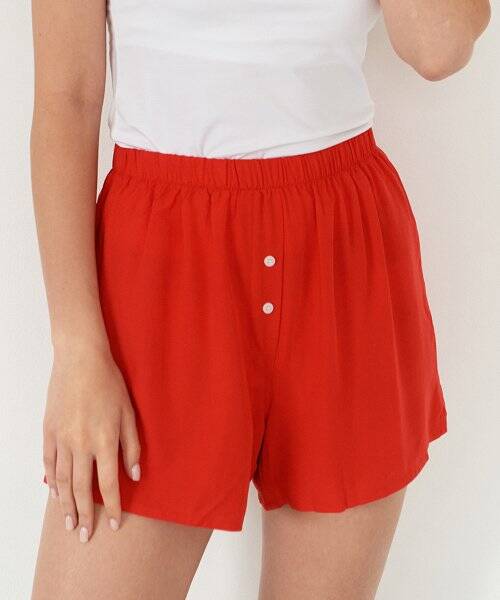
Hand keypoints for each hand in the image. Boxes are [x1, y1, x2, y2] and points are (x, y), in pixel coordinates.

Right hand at [43, 342, 140, 542]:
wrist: (81, 360)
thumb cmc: (110, 384)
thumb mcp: (129, 413)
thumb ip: (132, 446)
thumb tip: (134, 475)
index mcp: (104, 441)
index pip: (107, 485)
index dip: (112, 507)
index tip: (115, 524)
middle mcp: (81, 445)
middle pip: (81, 489)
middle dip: (84, 515)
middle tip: (84, 536)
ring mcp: (62, 439)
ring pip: (63, 481)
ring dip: (65, 504)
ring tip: (68, 523)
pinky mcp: (49, 431)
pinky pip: (49, 462)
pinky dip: (52, 480)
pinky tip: (55, 492)